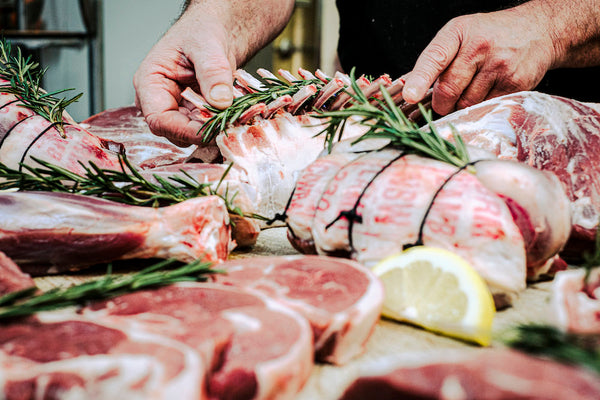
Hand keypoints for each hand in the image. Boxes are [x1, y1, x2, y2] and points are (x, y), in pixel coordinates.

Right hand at [133, 10, 235, 145]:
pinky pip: (202, 129)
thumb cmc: (202, 31)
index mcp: (150, 82)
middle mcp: (158, 100)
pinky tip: (232, 117)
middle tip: (229, 126)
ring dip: (212, 131)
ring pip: (189, 135)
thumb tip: (220, 101)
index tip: (212, 132)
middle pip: (174, 132)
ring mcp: (175, 109)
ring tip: (233, 119)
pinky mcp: (191, 114)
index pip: (159, 120)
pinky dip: (218, 126)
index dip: (185, 131)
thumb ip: (213, 72)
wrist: (214, 32)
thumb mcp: (208, 45)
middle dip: (201, 132)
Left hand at [402, 6, 554, 114]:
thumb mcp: (461, 35)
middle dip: (441, 103)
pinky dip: (481, 108)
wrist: (537, 31)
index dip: (420, 79)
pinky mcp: (514, 83)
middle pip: (448, 90)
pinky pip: (486, 107)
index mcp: (458, 32)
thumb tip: (410, 90)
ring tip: (473, 90)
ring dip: (462, 106)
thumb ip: (437, 60)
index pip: (435, 57)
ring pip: (466, 103)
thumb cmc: (491, 36)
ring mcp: (499, 65)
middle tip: (445, 101)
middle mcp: (479, 46)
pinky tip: (488, 93)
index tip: (411, 96)